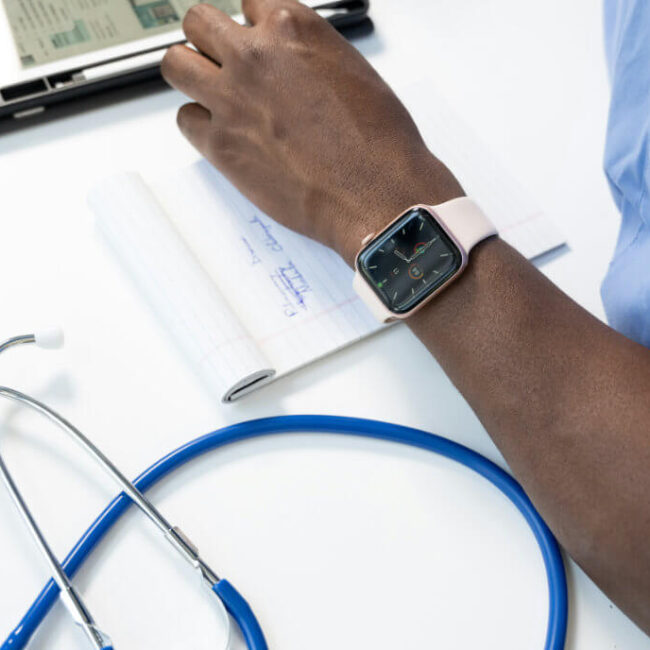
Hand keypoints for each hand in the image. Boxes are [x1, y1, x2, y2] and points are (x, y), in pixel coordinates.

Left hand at [161, 0, 463, 264]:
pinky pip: (186, 120)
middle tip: (222, 63)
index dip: (252, 26)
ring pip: (176, 65)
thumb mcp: (354, 73)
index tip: (254, 41)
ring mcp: (232, 99)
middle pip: (199, 23)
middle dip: (209, 41)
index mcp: (293, 29)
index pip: (249, 2)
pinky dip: (199, 126)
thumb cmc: (379, 142)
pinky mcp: (221, 144)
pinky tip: (222, 135)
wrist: (376, 193)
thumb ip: (311, 59)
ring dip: (191, 76)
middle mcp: (255, 55)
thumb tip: (295, 69)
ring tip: (211, 96)